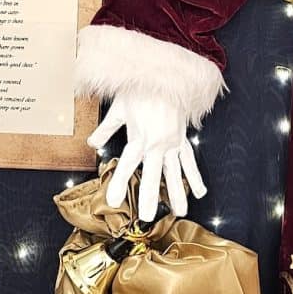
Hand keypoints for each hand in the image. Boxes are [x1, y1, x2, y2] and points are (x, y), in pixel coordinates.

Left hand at [88, 91, 206, 220]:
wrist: (165, 76)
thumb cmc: (140, 91)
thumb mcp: (118, 109)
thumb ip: (106, 129)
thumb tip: (92, 143)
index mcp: (139, 138)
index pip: (127, 166)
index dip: (119, 184)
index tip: (113, 201)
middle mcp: (157, 144)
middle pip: (154, 176)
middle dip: (151, 198)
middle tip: (149, 217)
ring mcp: (172, 143)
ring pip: (176, 173)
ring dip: (178, 193)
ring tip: (180, 212)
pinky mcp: (182, 139)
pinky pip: (190, 160)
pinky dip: (195, 176)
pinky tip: (200, 191)